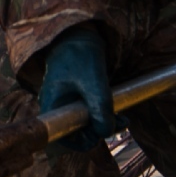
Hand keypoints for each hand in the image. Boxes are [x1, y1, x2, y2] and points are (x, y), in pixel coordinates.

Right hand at [38, 26, 113, 150]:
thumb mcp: (93, 81)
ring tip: (123, 118)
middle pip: (77, 133)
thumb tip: (106, 132)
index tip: (101, 132)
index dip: (82, 140)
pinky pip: (90, 114)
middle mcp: (58, 109)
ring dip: (105, 124)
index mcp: (52, 107)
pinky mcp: (79, 99)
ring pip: (86, 125)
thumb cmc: (80, 56)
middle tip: (119, 123)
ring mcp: (68, 104)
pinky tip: (119, 113)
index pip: (63, 137)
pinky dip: (104, 115)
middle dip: (99, 131)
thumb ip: (99, 107)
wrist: (79, 36)